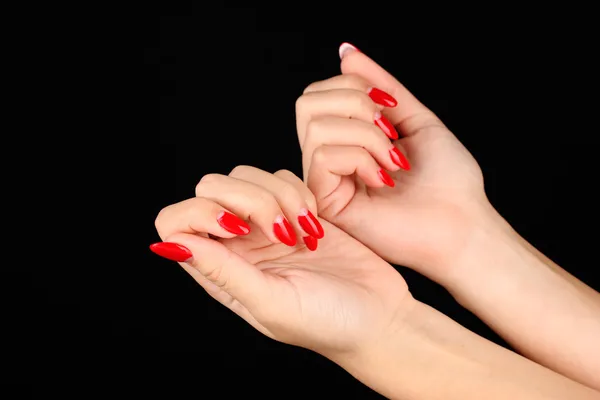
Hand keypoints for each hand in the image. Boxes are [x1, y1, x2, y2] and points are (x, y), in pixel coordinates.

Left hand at [151, 166, 409, 357]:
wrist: (380, 315)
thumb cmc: (328, 322)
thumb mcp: (272, 302)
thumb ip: (223, 272)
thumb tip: (171, 244)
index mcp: (220, 271)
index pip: (176, 223)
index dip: (198, 214)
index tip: (238, 228)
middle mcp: (236, 244)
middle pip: (211, 188)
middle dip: (249, 199)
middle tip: (282, 232)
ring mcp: (265, 225)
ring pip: (246, 175)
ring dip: (279, 196)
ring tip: (304, 233)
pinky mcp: (295, 210)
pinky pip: (282, 177)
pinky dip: (299, 193)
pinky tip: (316, 225)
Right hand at [295, 45, 487, 279]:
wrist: (462, 225)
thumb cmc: (447, 181)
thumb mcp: (414, 119)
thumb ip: (380, 86)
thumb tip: (347, 52)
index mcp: (347, 141)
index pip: (319, 94)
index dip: (352, 85)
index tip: (391, 107)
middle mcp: (330, 159)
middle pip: (307, 102)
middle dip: (355, 102)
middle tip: (388, 129)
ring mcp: (325, 182)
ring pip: (315, 126)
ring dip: (366, 134)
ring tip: (392, 160)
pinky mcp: (326, 203)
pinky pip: (321, 155)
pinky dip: (359, 157)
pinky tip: (382, 178)